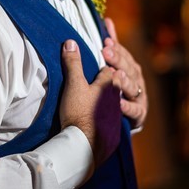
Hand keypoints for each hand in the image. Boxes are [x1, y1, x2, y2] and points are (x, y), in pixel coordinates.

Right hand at [60, 39, 121, 167]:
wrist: (84, 145)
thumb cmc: (78, 112)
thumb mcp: (73, 85)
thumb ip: (73, 63)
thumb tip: (71, 42)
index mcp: (109, 85)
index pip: (109, 70)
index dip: (104, 64)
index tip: (100, 59)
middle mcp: (116, 99)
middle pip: (117, 84)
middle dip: (112, 78)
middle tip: (105, 75)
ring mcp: (116, 116)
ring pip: (116, 103)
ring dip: (111, 99)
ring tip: (104, 98)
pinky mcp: (114, 132)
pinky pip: (114, 121)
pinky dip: (109, 117)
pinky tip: (102, 120)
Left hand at [102, 17, 146, 128]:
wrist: (123, 120)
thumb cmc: (116, 90)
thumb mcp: (114, 66)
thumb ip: (112, 46)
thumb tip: (107, 19)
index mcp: (131, 68)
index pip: (124, 56)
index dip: (116, 48)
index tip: (104, 41)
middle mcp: (137, 81)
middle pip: (129, 69)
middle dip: (118, 60)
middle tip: (105, 52)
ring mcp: (139, 98)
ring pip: (133, 87)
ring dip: (125, 81)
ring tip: (116, 74)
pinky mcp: (139, 115)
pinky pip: (134, 111)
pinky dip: (127, 107)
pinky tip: (119, 103)